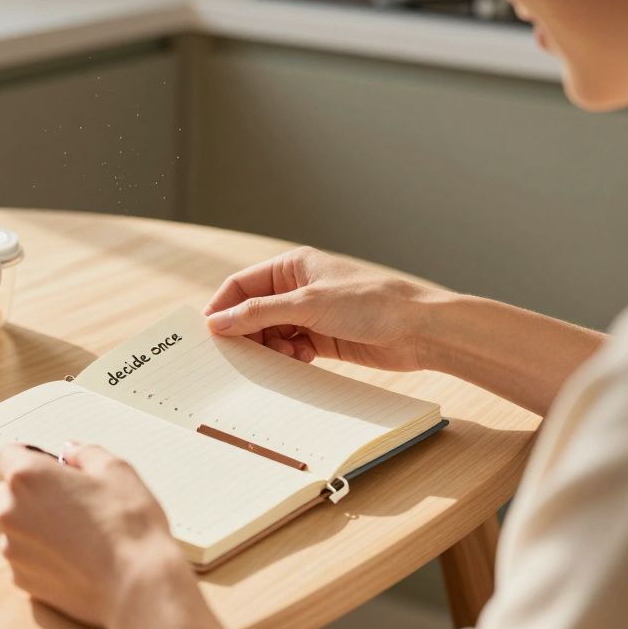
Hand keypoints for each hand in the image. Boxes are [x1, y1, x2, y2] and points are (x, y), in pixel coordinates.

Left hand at [0, 442, 185, 627]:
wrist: (137, 585)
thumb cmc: (128, 525)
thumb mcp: (116, 471)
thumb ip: (85, 453)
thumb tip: (71, 452)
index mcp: (28, 477)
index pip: (8, 454)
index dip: (31, 458)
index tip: (51, 469)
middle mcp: (10, 511)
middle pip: (5, 491)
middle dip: (27, 491)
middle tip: (66, 500)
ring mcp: (13, 549)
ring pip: (12, 526)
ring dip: (31, 523)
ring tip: (73, 532)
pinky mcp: (21, 579)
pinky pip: (22, 556)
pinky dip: (38, 553)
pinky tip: (72, 556)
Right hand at [204, 246, 448, 371]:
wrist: (419, 330)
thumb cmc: (371, 304)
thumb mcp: (308, 304)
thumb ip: (259, 313)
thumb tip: (217, 322)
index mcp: (292, 266)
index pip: (242, 285)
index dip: (222, 307)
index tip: (208, 333)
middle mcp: (298, 288)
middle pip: (253, 312)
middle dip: (246, 333)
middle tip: (241, 355)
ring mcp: (310, 315)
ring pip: (270, 333)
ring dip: (269, 348)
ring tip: (285, 356)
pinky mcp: (322, 339)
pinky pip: (290, 350)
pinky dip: (288, 358)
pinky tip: (300, 361)